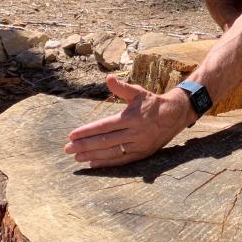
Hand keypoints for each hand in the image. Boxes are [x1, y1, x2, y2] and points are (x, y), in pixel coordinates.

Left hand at [63, 75, 192, 167]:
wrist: (175, 115)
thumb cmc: (152, 103)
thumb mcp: (138, 92)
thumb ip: (121, 88)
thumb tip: (108, 78)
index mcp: (131, 117)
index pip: (104, 126)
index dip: (87, 131)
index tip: (72, 135)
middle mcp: (135, 133)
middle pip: (105, 141)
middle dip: (84, 145)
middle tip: (67, 149)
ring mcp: (139, 145)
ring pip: (112, 152)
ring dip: (92, 155)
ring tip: (76, 157)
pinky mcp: (143, 153)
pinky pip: (122, 160)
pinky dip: (107, 162)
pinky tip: (93, 163)